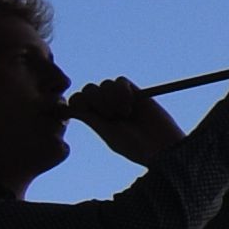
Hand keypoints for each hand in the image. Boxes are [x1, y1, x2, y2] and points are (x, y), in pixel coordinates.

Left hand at [69, 78, 188, 167]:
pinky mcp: (135, 91)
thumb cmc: (133, 146)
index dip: (78, 102)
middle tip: (110, 116)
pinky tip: (131, 105)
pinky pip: (120, 81)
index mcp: (95, 118)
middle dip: (95, 101)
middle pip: (88, 89)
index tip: (86, 112)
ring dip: (111, 98)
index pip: (77, 100)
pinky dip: (122, 92)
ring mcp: (120, 98)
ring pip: (103, 84)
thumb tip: (68, 107)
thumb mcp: (107, 134)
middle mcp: (105, 106)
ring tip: (124, 113)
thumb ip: (91, 119)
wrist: (160, 145)